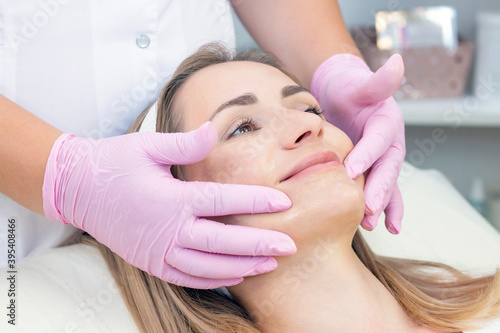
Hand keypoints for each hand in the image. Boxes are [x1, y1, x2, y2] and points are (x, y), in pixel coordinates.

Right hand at [43, 122, 295, 288]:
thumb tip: (215, 130)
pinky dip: (212, 279)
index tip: (284, 202)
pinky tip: (234, 276)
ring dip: (241, 266)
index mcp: (171, 198)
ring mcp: (158, 251)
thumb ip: (185, 143)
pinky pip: (186, 278)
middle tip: (290, 246)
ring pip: (207, 266)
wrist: (76, 188)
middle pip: (222, 241)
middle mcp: (167, 230)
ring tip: (269, 264)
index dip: (255, 201)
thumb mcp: (147, 145)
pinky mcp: (150, 262)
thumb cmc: (114, 162)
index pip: (222, 201)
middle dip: (259, 245)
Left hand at [311, 54, 404, 233]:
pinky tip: (383, 228)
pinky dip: (385, 209)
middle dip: (379, 190)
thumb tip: (397, 62)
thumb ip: (377, 80)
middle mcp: (390, 144)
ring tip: (373, 224)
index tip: (350, 172)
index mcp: (387, 123)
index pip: (378, 141)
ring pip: (386, 185)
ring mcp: (382, 160)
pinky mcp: (373, 170)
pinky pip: (382, 191)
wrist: (343, 95)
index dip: (366, 156)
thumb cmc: (349, 88)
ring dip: (381, 206)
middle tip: (368, 209)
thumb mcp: (359, 82)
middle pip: (386, 169)